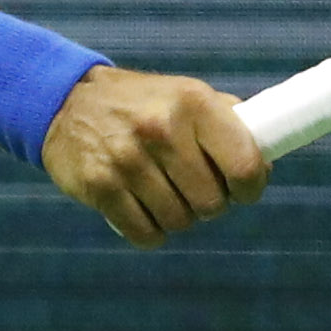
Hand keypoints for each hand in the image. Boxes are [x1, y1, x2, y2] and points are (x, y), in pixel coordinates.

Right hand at [41, 67, 264, 245]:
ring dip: (175, 216)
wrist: (64, 100)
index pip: (245, 165)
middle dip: (207, 203)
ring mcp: (127, 159)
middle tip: (189, 186)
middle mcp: (161, 129)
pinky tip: (138, 206)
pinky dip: (147, 231)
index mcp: (193, 103)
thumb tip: (266, 164)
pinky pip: (145, 235)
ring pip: (179, 222)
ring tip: (159, 191)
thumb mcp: (186, 95)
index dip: (250, 187)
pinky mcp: (100, 185)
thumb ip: (228, 123)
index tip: (241, 188)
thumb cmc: (141, 104)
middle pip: (212, 204)